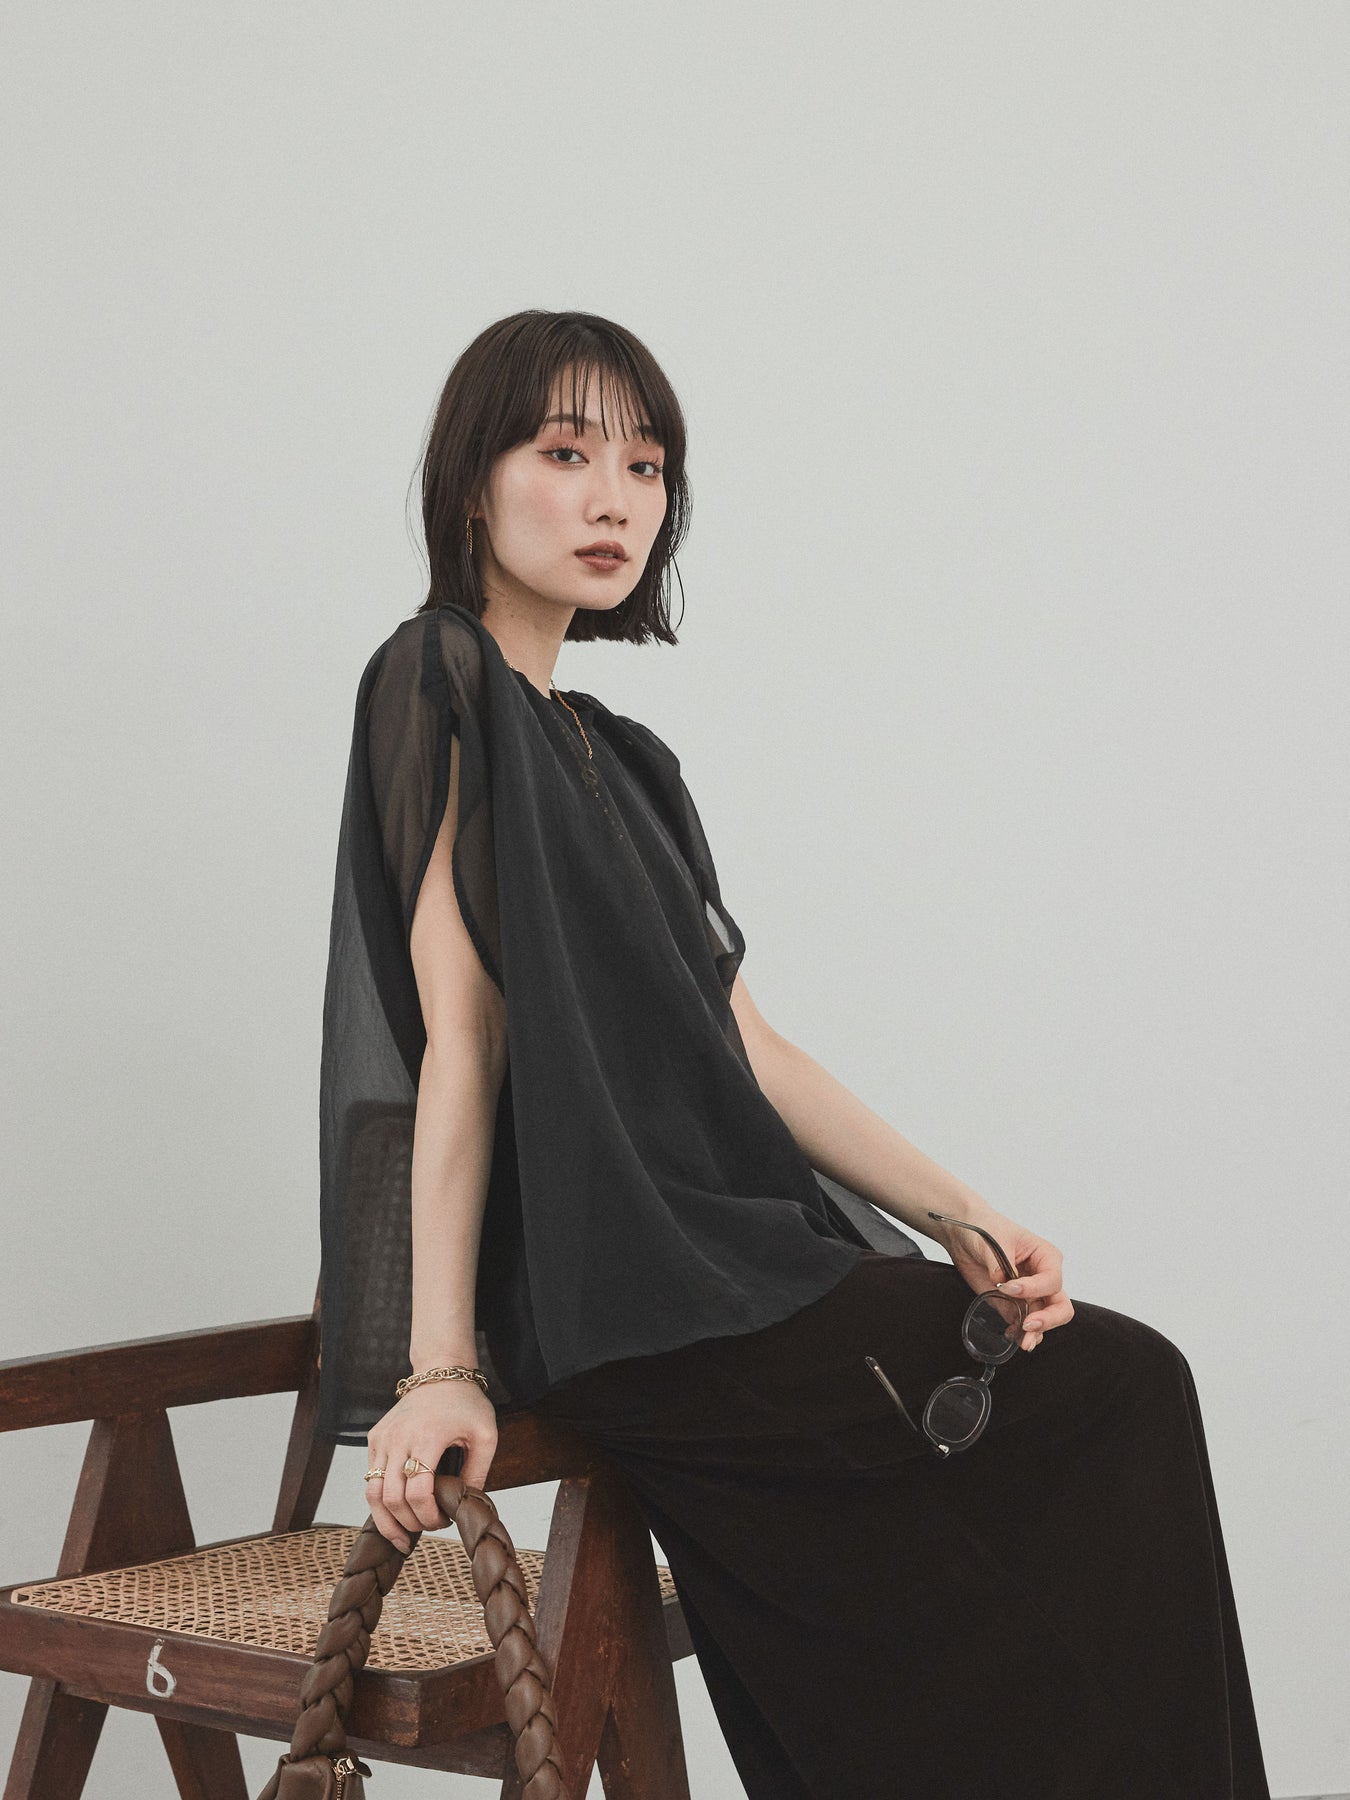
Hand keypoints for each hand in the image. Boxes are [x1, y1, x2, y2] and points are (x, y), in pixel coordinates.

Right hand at [365, 1379, 497, 1552]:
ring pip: (372, 1492)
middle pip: (393, 1497)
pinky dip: (379, 1500)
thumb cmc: (465, 1403)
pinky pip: (369, 1477)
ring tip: (402, 1538)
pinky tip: (395, 1513)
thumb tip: (465, 1507)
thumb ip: (478, 1472)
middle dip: (409, 1523)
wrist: (440, 1371)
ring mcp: (383, 1438)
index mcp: (428, 1437)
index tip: (442, 1522)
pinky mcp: (374, 1438)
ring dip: (386, 1521)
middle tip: (426, 1529)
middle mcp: (399, 1438)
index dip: (428, 1516)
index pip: (419, 1492)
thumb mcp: (486, 1435)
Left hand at [930, 1207, 1074, 1351]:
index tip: (1008, 1287)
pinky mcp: (1013, 1305)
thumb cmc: (985, 1228)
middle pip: (1060, 1306)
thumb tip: (1001, 1279)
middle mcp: (1043, 1278)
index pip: (1051, 1281)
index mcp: (1046, 1257)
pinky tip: (1012, 1336)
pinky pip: (1024, 1324)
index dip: (1033, 1288)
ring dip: (1036, 1332)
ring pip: (1045, 1319)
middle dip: (1048, 1319)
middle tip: (1029, 1324)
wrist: (964, 1236)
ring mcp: (1030, 1294)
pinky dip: (1021, 1333)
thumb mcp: (994, 1239)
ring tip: (1023, 1341)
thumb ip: (999, 1261)